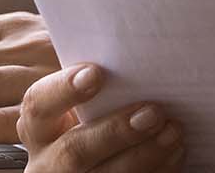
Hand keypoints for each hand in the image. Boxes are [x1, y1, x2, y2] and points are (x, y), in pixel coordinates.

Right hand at [19, 63, 184, 172]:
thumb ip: (102, 85)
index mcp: (39, 128)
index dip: (63, 90)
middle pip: (73, 151)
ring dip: (144, 155)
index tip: (96, 73)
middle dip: (115, 132)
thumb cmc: (98, 117)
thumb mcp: (89, 103)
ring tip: (172, 131)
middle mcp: (48, 161)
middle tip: (153, 112)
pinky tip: (176, 152)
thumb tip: (134, 52)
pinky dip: (157, 170)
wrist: (103, 157)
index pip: (38, 106)